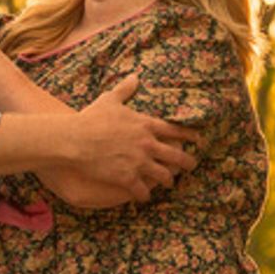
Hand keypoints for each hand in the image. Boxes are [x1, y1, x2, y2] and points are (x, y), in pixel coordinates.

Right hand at [70, 74, 199, 201]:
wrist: (76, 139)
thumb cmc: (92, 118)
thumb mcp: (111, 100)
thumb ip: (125, 89)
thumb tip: (135, 77)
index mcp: (146, 125)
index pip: (175, 131)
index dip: (189, 136)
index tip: (198, 139)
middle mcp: (147, 144)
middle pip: (176, 156)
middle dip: (187, 162)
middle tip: (192, 166)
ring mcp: (139, 162)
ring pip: (163, 175)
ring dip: (168, 180)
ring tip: (169, 183)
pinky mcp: (127, 178)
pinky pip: (143, 190)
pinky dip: (145, 195)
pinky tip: (144, 197)